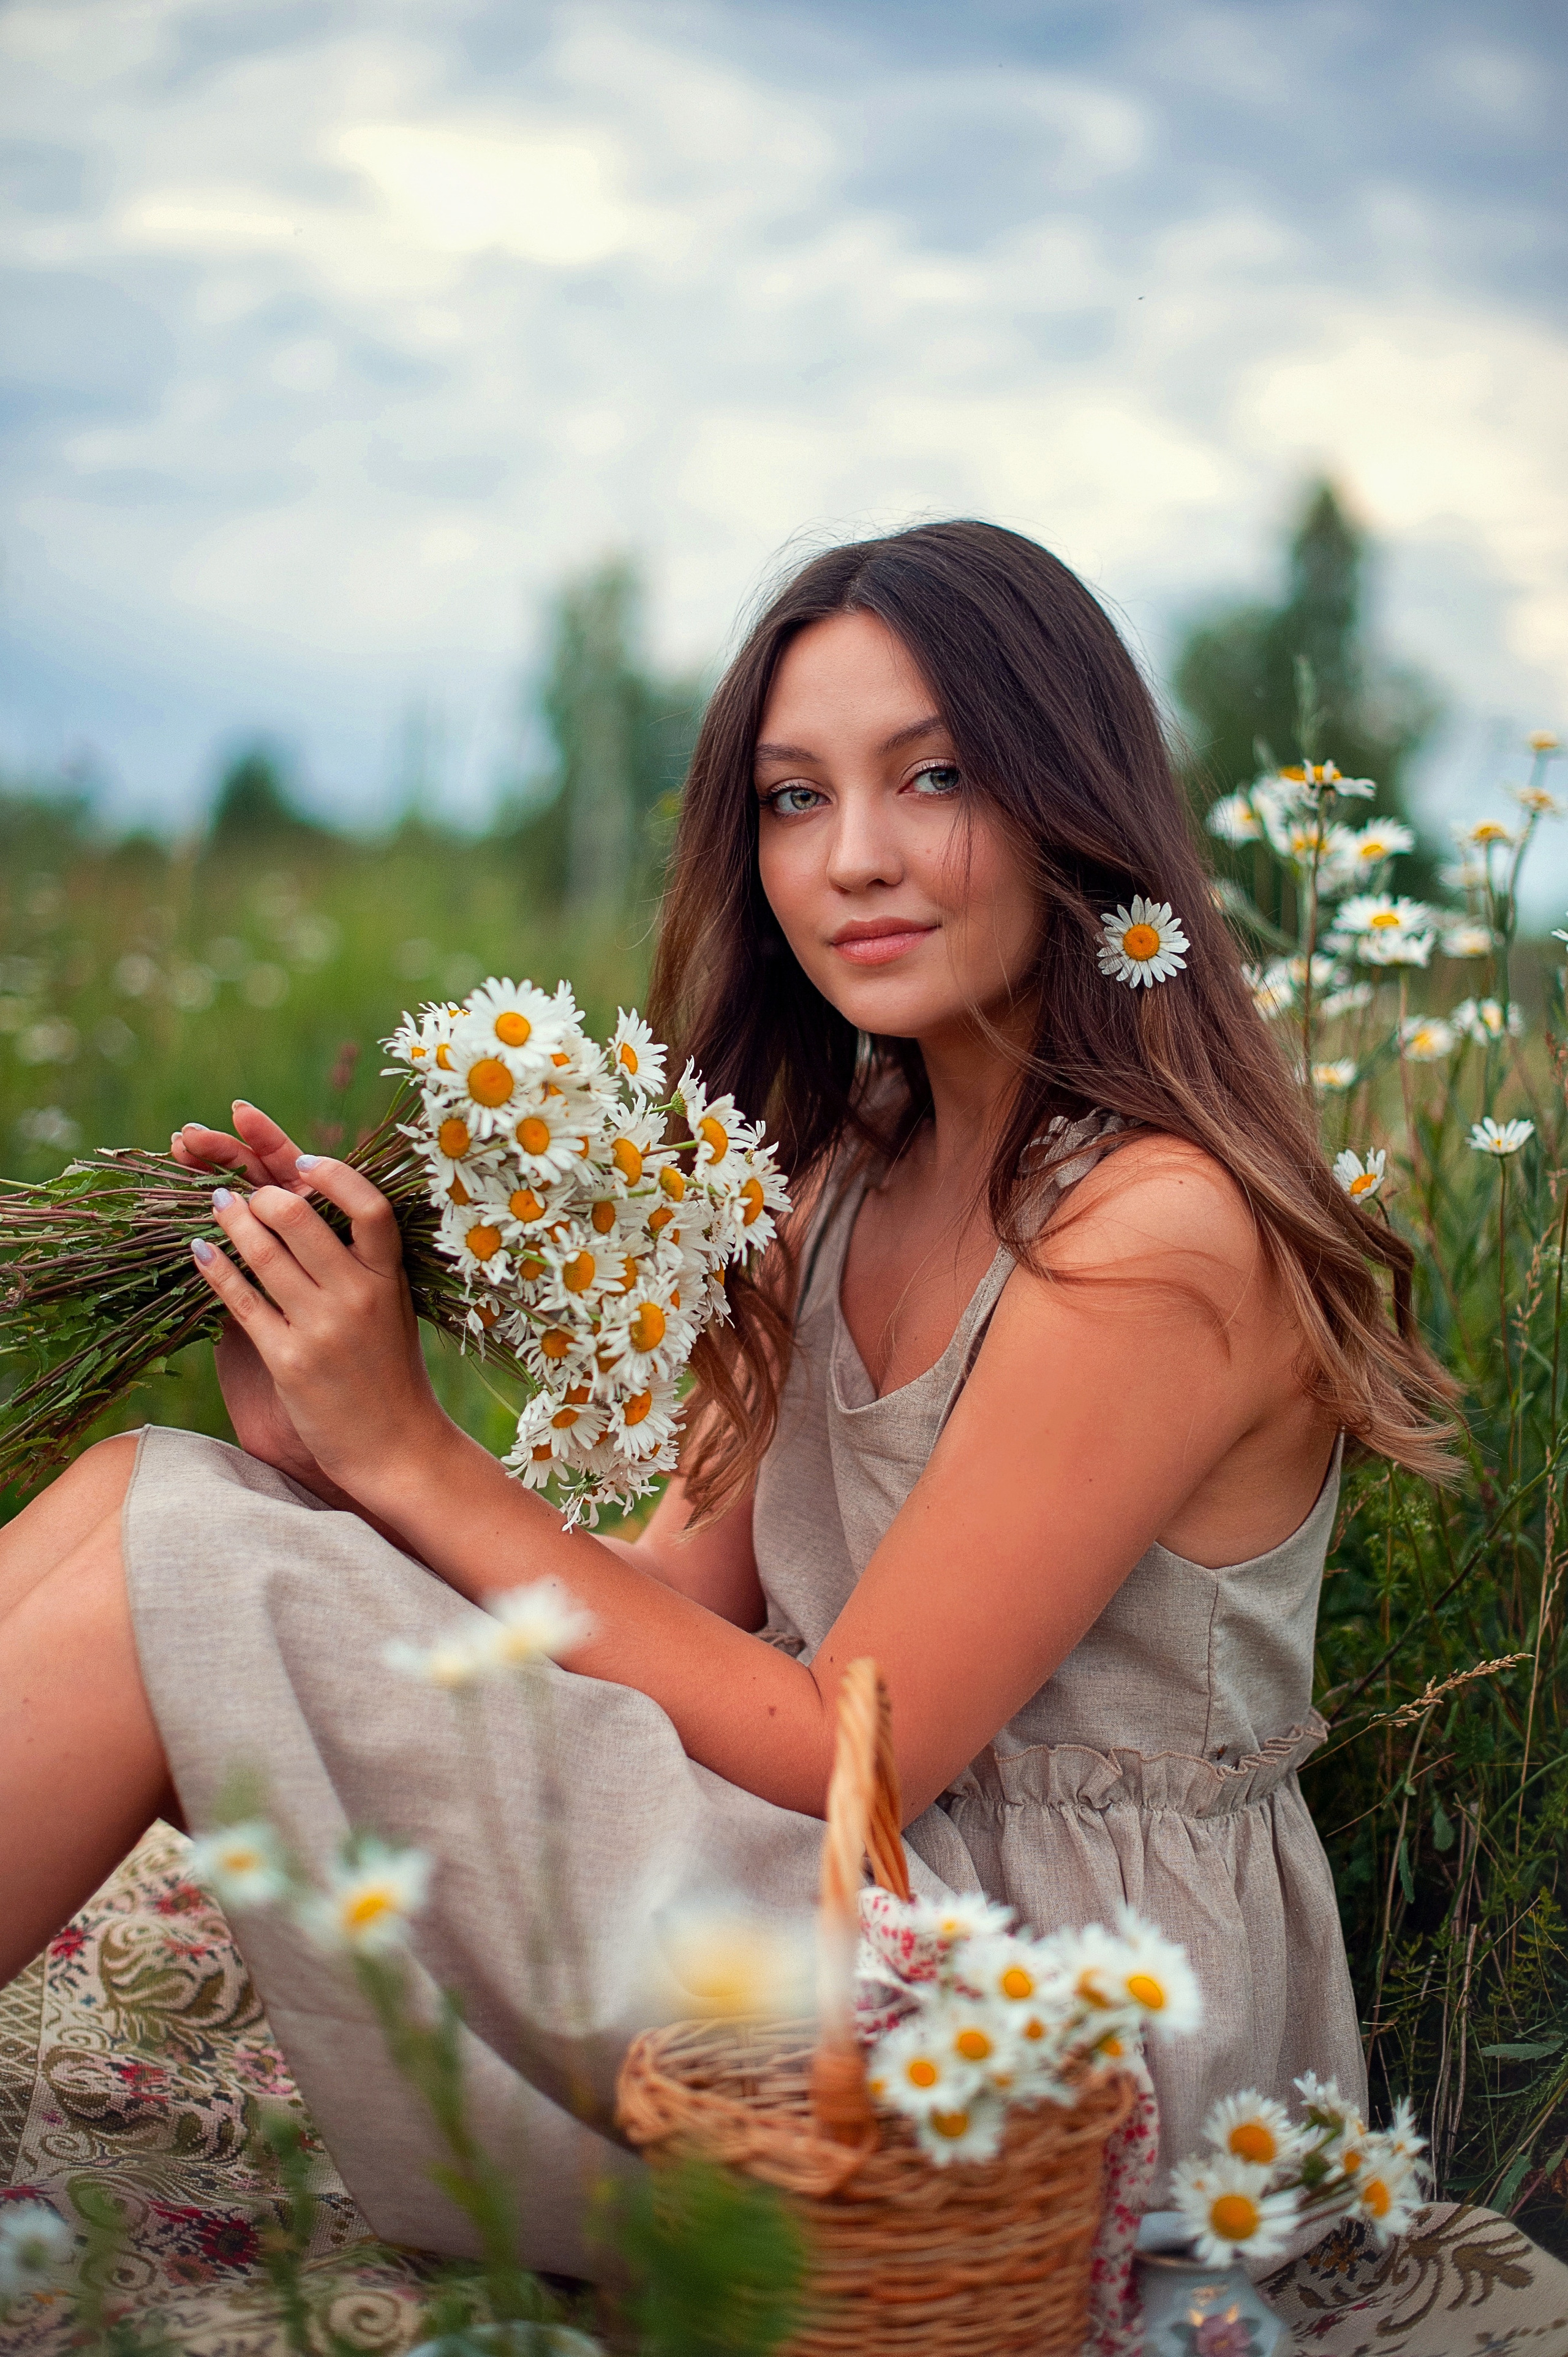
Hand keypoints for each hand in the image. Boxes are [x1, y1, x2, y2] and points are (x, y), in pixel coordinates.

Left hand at [187, 1127, 448, 1500]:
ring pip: (264, 1255)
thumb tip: (315, 1214)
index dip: (334, 1175)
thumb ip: (362, 1266)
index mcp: (389, 1278)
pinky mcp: (289, 1361)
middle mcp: (359, 1296)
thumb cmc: (391, 1373)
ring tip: (217, 1204)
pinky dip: (216, 1270)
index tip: (303, 1163)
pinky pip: (242, 1302)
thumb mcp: (391, 1309)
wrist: (396, 1446)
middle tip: (245, 1192)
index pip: (370, 1207)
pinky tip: (200, 1252)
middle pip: (301, 1218)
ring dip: (232, 1222)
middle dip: (262, 1196)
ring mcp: (323, 1328)